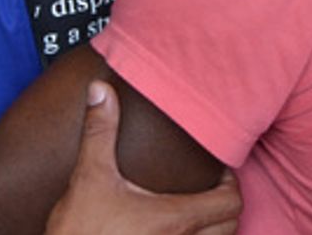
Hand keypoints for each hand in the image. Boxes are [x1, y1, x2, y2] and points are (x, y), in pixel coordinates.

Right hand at [45, 82, 240, 234]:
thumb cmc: (79, 232)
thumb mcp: (90, 177)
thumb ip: (99, 132)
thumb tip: (100, 90)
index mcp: (174, 219)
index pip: (230, 203)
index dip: (231, 185)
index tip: (219, 172)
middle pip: (230, 227)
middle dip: (226, 206)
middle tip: (212, 189)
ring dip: (214, 230)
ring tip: (198, 212)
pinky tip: (175, 234)